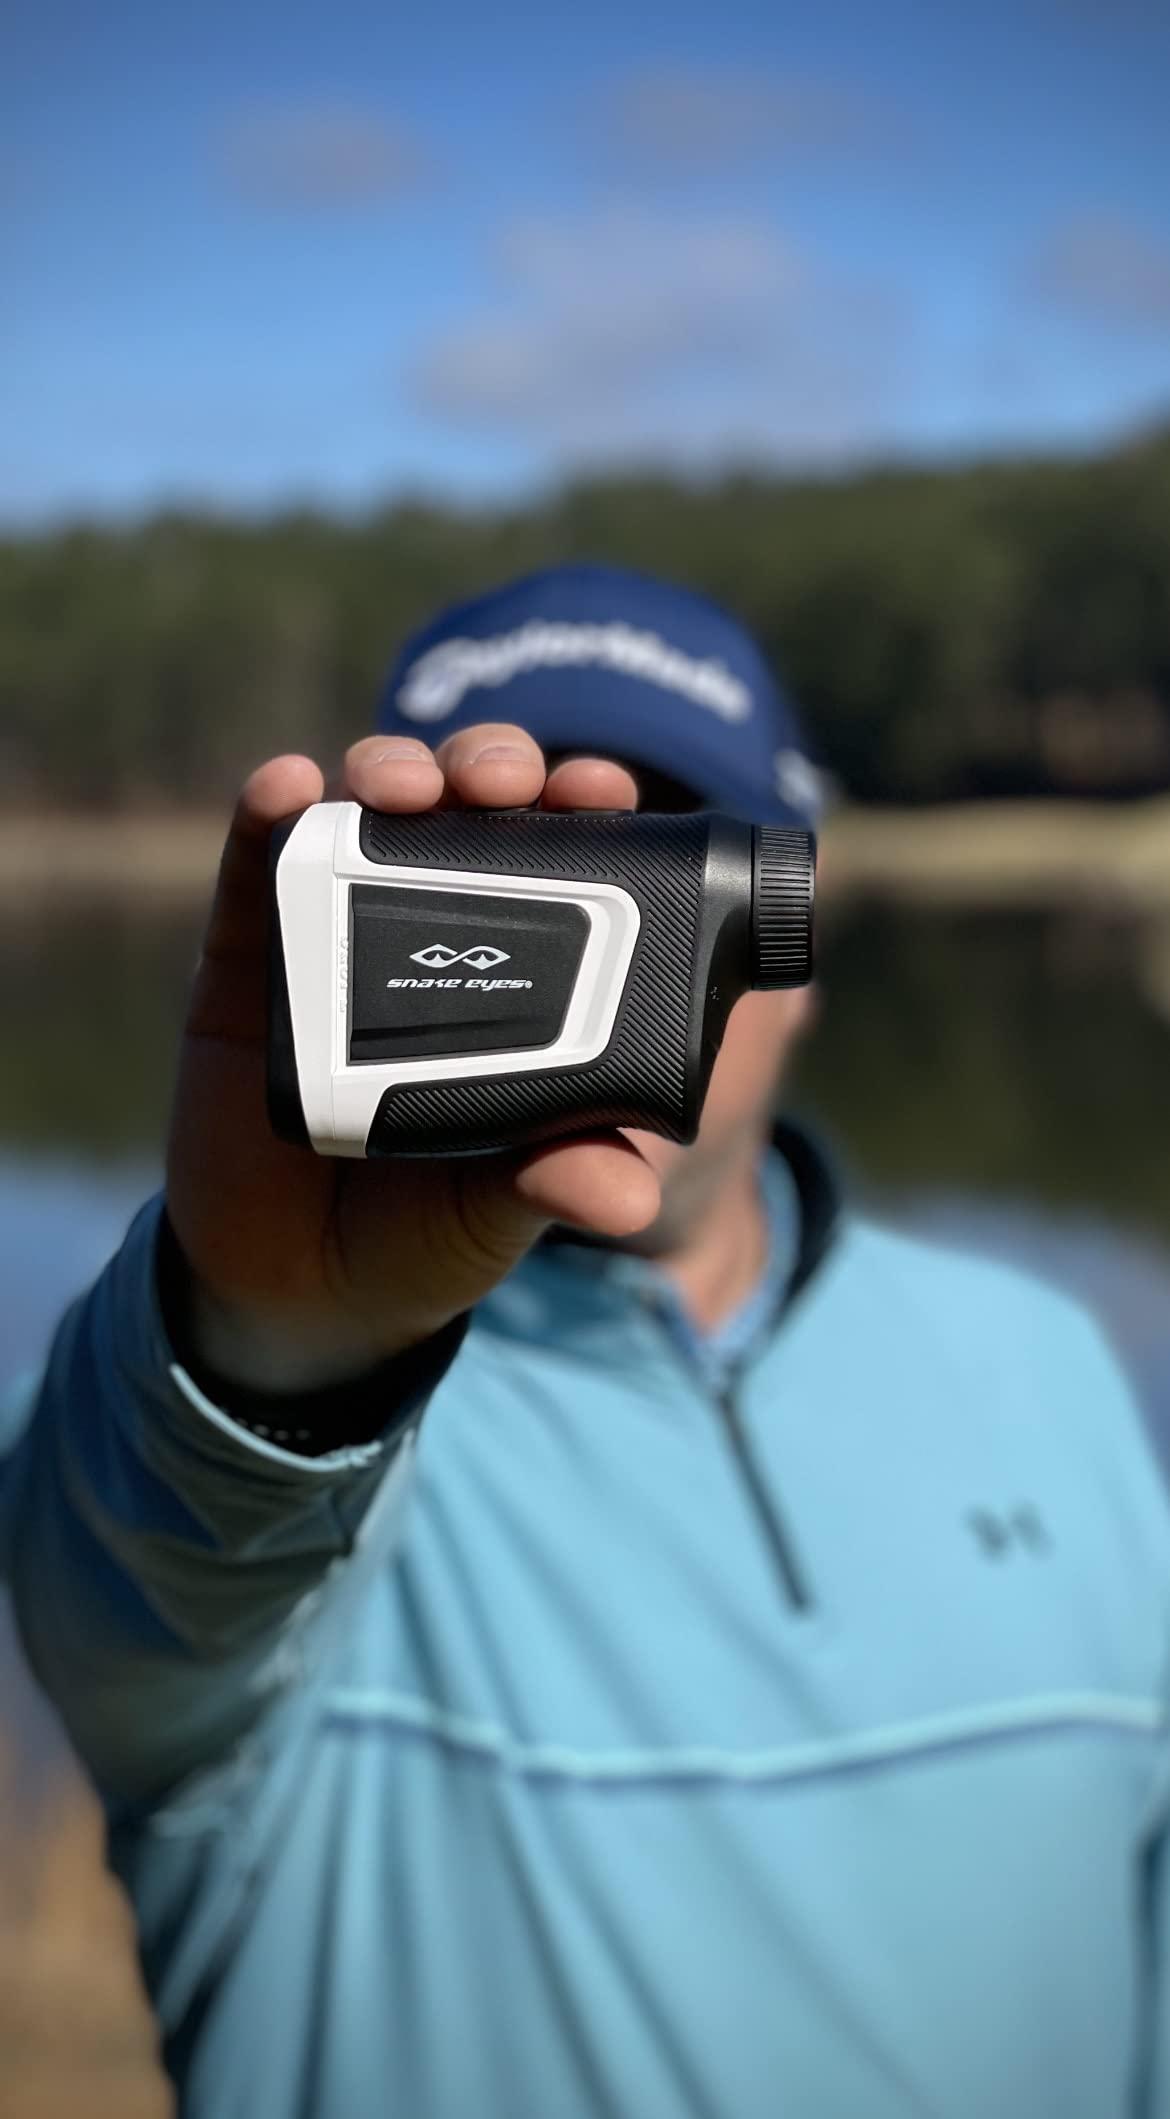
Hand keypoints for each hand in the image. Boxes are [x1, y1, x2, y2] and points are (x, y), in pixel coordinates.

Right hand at [164, 727, 660, 1380]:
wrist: (301, 1291)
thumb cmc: (430, 1228)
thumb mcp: (511, 1206)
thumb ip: (562, 1179)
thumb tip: (624, 1197)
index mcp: (524, 966)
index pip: (566, 855)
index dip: (585, 806)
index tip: (606, 791)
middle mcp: (436, 926)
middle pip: (470, 807)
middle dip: (490, 766)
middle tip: (505, 782)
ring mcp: (342, 929)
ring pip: (369, 810)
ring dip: (390, 770)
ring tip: (402, 785)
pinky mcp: (252, 953)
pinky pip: (256, 863)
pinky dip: (271, 811)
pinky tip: (288, 787)